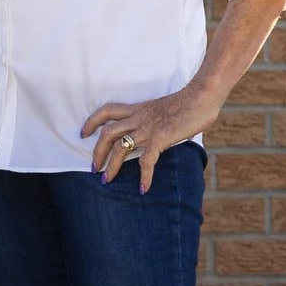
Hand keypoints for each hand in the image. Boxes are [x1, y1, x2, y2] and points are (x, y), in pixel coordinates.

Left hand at [83, 83, 220, 191]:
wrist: (201, 96)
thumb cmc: (189, 102)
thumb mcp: (164, 109)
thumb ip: (157, 119)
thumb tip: (160, 130)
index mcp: (138, 109)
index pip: (107, 111)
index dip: (92, 121)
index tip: (84, 133)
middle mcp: (139, 118)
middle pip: (108, 133)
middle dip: (97, 151)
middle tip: (93, 167)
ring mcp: (148, 128)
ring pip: (120, 147)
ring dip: (111, 166)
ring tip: (106, 180)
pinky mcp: (160, 138)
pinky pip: (147, 161)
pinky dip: (144, 177)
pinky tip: (143, 189)